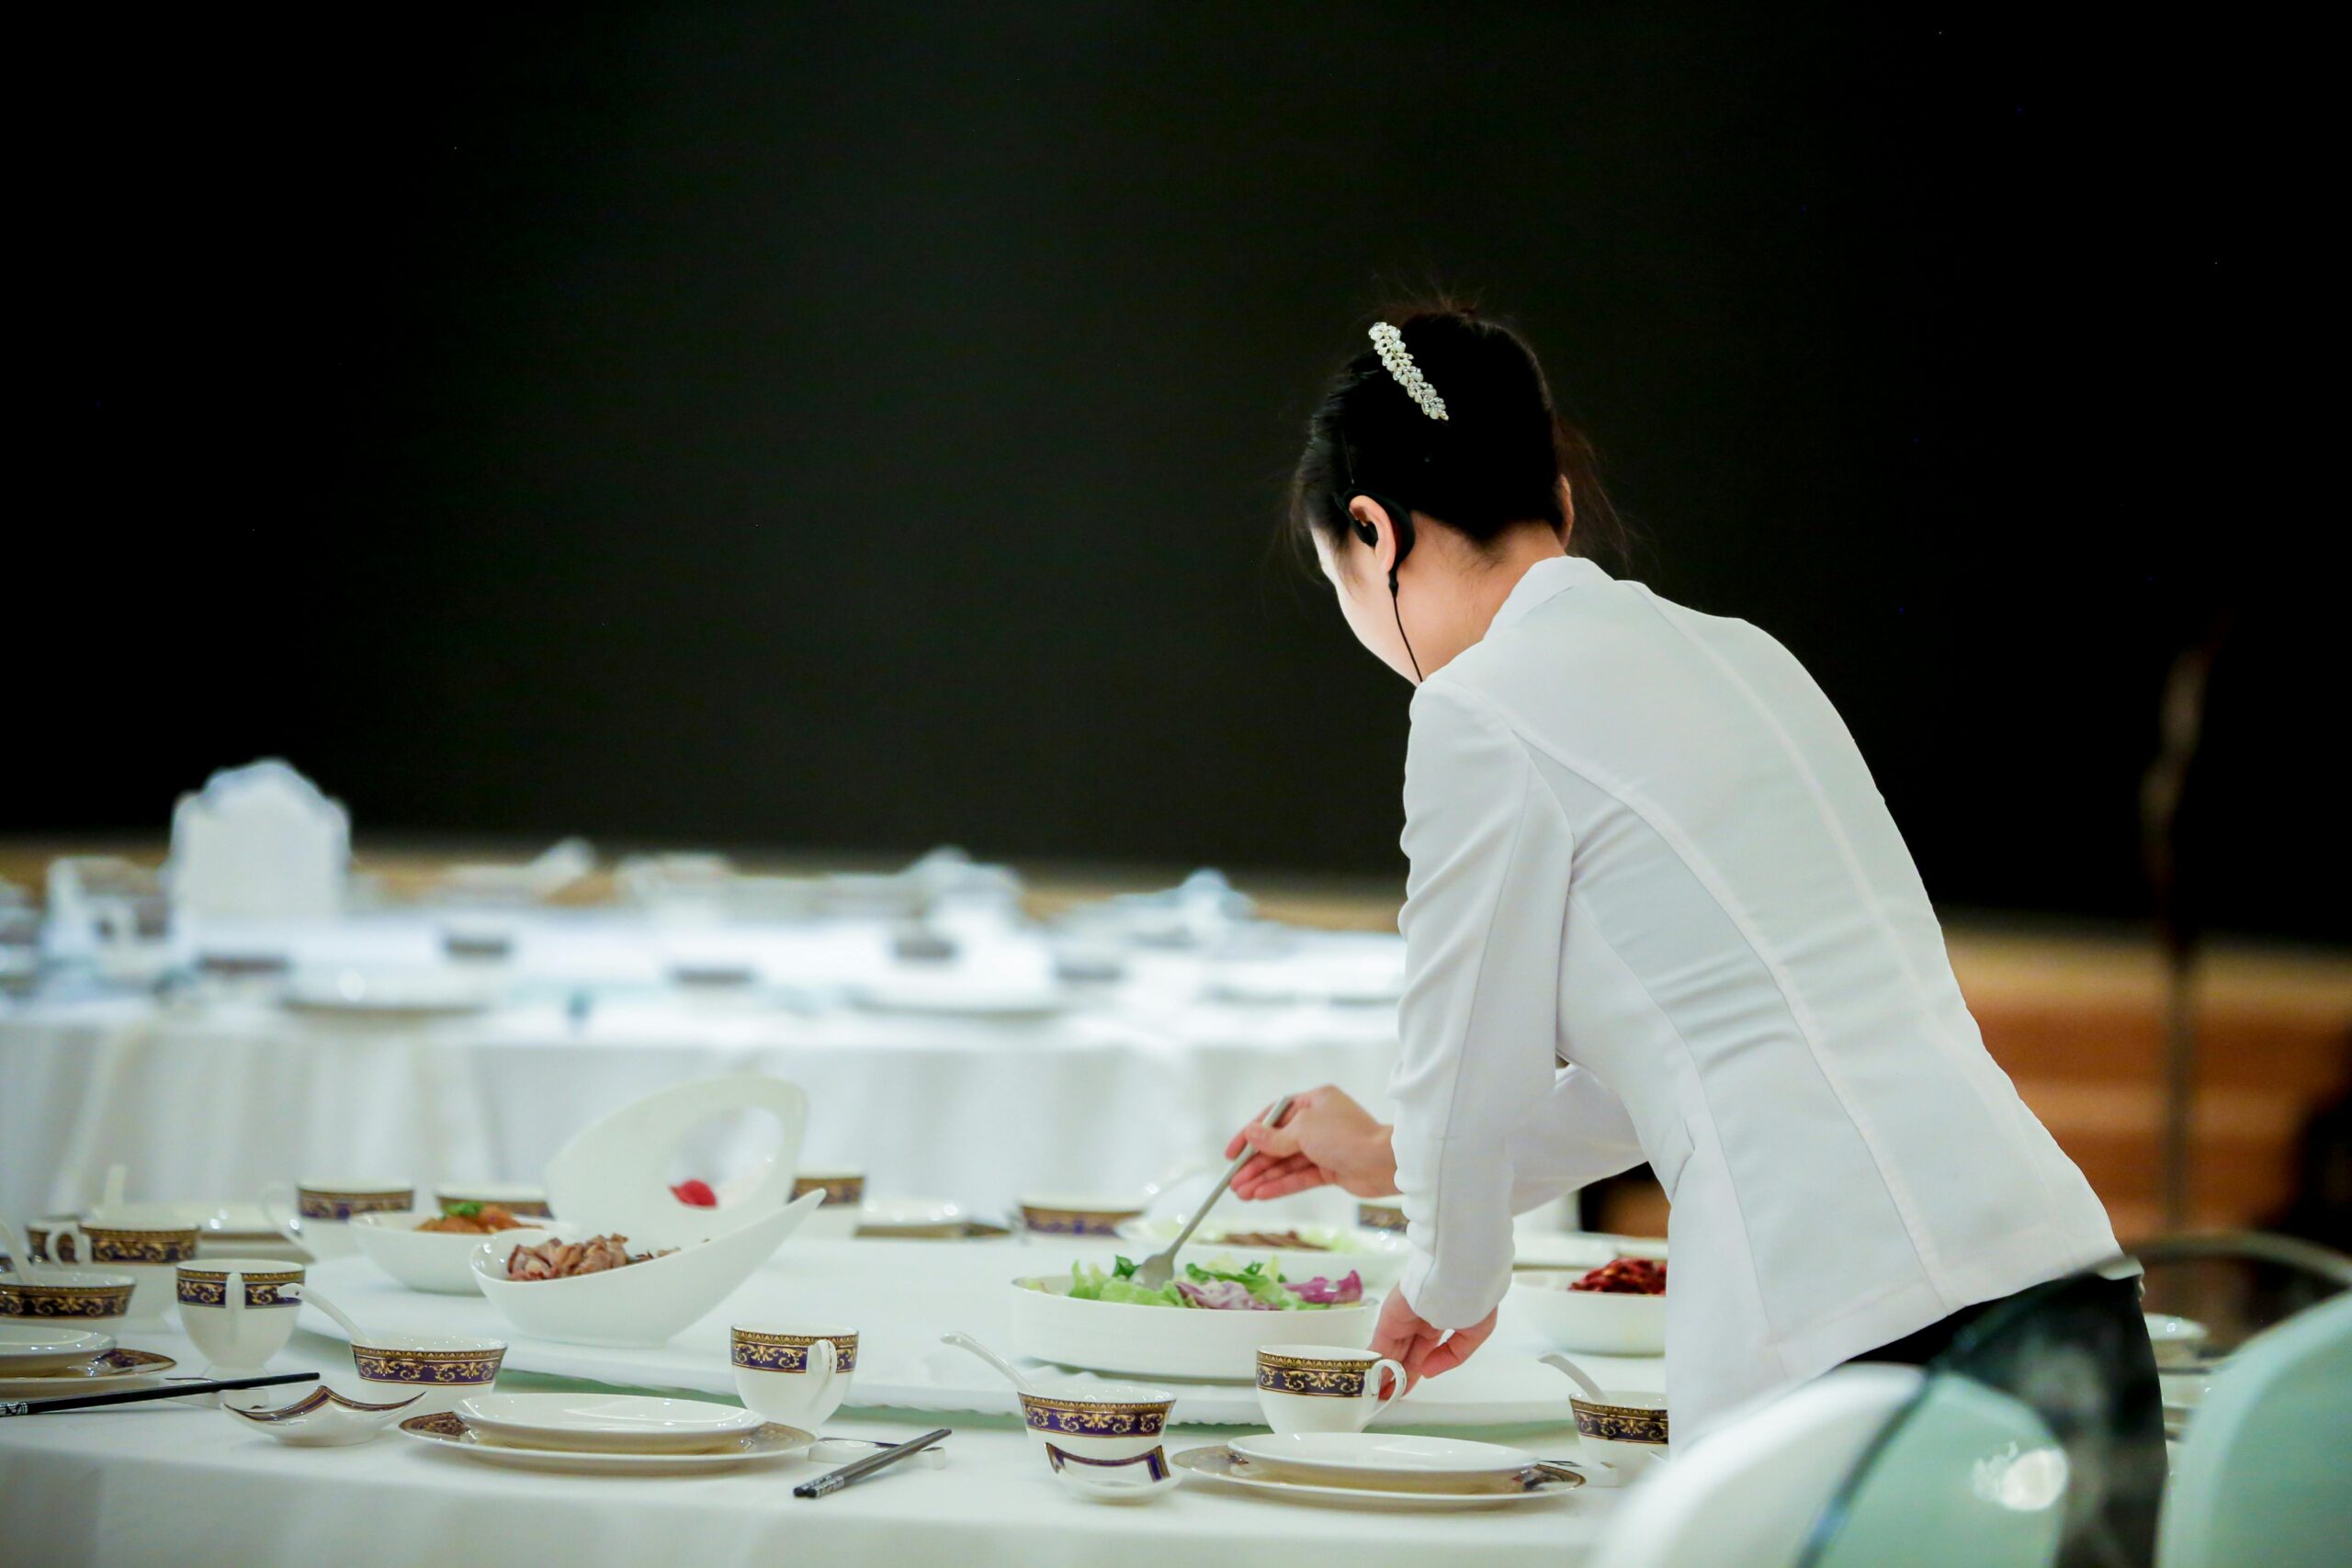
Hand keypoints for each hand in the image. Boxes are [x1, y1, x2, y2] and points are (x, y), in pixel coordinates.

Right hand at [1224, 1085, 1397, 1199]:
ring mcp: (1324, 1148)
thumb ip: (1275, 1137)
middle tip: (1233, 1181)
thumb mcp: (1304, 1130)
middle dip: (1255, 1163)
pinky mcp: (1331, 1170)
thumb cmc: (1345, 1135)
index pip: (1274, 1116)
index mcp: (1314, 1101)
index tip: (1231, 1153)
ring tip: (1241, 1193)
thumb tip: (1250, 1134)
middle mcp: (1318, 1123)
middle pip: (1278, 1143)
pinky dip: (1280, 1185)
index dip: (1250, 1134)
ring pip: (1287, 1164)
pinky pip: (1300, 1177)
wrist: (1384, 1162)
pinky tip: (1261, 1195)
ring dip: (1264, 1178)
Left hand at [1372, 1289, 1498, 1391]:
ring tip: (1376, 1396)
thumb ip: (1454, 1355)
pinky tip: (1370, 1379)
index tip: (1406, 1388)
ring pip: (1391, 1350)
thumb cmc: (1473, 1298)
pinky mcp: (1389, 1317)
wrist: (1458, 1272)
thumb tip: (1427, 1371)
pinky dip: (1375, 1361)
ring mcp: (1404, 1318)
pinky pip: (1380, 1343)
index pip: (1424, 1349)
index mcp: (1443, 1318)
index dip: (1416, 1370)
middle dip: (1397, 1375)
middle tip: (1386, 1397)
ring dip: (1384, 1373)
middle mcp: (1420, 1319)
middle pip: (1405, 1353)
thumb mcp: (1476, 1332)